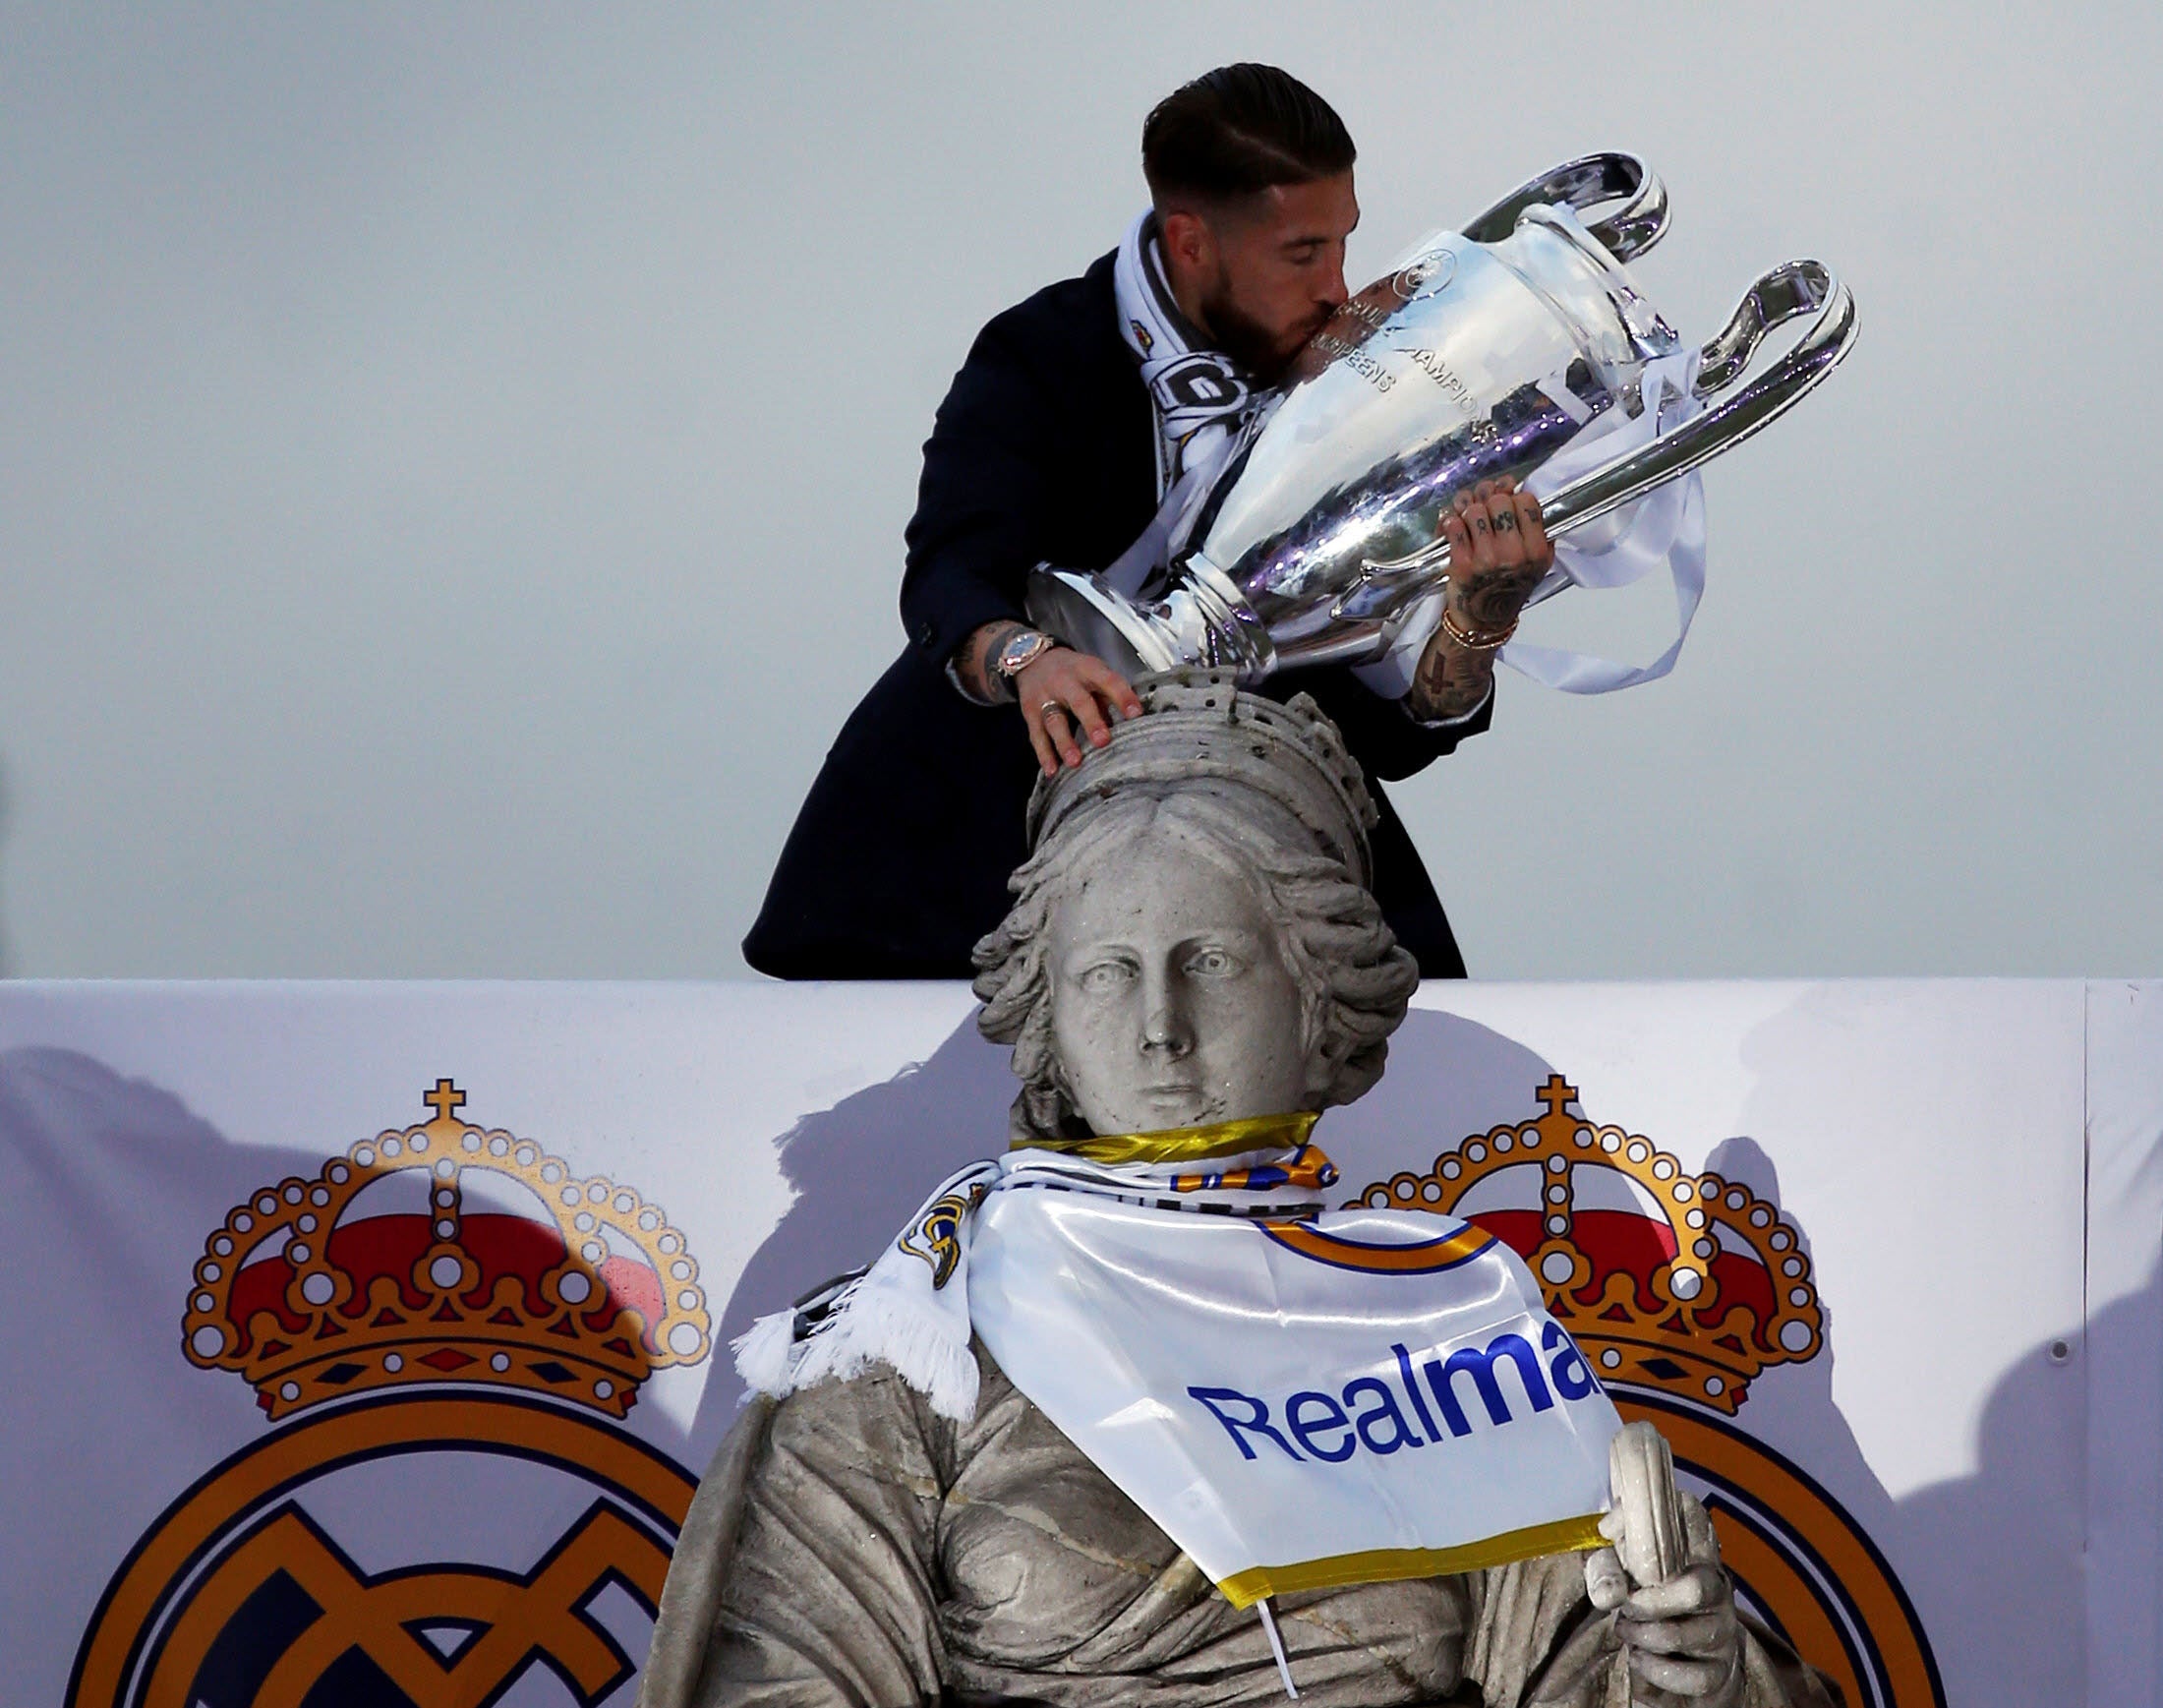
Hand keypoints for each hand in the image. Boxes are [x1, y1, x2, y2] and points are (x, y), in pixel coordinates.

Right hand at [1013, 647, 1142, 776]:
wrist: (1033, 659)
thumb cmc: (1073, 672)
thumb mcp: (1093, 674)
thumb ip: (1109, 698)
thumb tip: (1131, 725)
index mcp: (1088, 670)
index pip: (1108, 681)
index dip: (1122, 697)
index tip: (1136, 714)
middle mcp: (1065, 682)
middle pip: (1079, 702)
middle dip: (1091, 722)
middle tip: (1103, 741)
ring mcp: (1045, 697)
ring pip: (1055, 721)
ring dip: (1065, 742)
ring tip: (1075, 762)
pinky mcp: (1030, 712)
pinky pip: (1037, 735)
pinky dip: (1044, 754)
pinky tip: (1052, 770)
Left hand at [1439, 476, 1553, 635]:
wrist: (1484, 620)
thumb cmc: (1507, 588)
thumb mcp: (1536, 563)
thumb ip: (1536, 529)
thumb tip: (1516, 488)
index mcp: (1535, 551)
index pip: (1527, 501)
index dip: (1514, 497)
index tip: (1507, 503)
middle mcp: (1513, 554)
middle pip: (1499, 501)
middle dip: (1489, 501)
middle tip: (1485, 509)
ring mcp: (1486, 559)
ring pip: (1474, 510)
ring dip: (1469, 511)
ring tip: (1470, 519)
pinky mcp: (1461, 564)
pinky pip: (1454, 525)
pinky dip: (1452, 522)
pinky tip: (1456, 528)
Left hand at [1586, 1493, 1743, 1706]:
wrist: (1678, 1648)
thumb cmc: (1646, 1595)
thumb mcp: (1619, 1569)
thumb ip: (1609, 1563)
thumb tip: (1611, 1575)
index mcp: (1695, 1552)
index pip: (1696, 1520)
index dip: (1671, 1524)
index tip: (1630, 1544)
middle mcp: (1718, 1587)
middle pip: (1697, 1590)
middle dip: (1649, 1602)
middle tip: (1626, 1606)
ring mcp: (1723, 1629)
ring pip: (1692, 1635)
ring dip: (1647, 1636)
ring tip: (1626, 1630)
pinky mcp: (1721, 1669)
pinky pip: (1696, 1677)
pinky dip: (1659, 1670)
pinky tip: (1640, 1658)